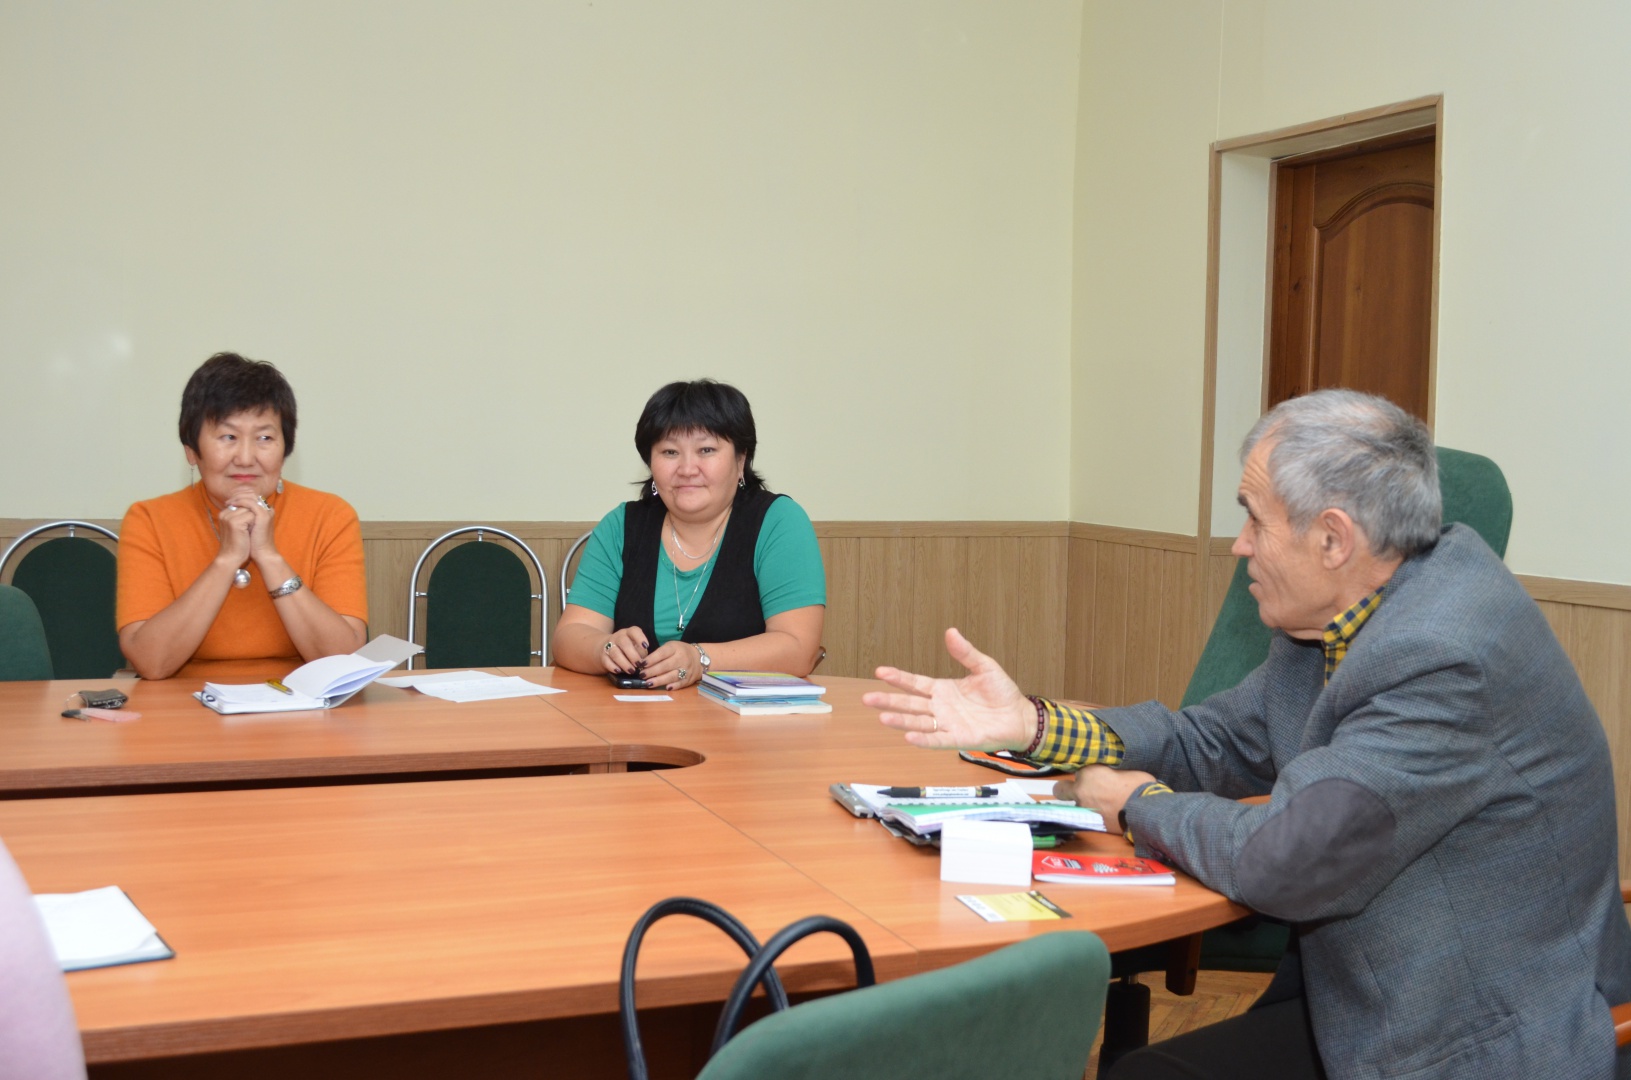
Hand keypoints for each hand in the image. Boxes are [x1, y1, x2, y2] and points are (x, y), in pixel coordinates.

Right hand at [212, 493, 255, 569]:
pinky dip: (254, 524)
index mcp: (224, 513)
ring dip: (254, 520)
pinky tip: (247, 534)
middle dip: (252, 516)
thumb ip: (243, 514)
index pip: (243, 502)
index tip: (246, 526)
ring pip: (251, 509)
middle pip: (248, 505)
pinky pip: (252, 516)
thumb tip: (256, 504)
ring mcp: (229, 517)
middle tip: (246, 531)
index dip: (251, 513)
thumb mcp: (240, 526)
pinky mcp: (234, 522)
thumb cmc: (238, 543)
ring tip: (246, 532)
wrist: (232, 557)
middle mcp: (225, 513)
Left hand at [231, 485, 281, 566]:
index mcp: (266, 511)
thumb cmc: (253, 542)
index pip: (253, 497)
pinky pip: (251, 503)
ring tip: (229, 502)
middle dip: (239, 495)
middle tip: (228, 500)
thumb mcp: (248, 526)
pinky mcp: (264, 516)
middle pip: (252, 494)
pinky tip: (232, 505)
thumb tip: (232, 508)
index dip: (241, 496)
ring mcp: (267, 512)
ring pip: (251, 497)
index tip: (230, 500)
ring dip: (238, 498)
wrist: (262, 553)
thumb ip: (244, 516)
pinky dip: (240, 502)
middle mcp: (268, 509)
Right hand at [600, 627, 649, 675]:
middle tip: (639, 664)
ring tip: (631, 671)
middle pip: (624, 643)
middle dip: (633, 655)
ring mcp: (609, 645)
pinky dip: (613, 667)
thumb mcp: (637, 647)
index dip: (640, 638)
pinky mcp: (603, 656)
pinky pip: (606, 661)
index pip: (634, 631)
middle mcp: (618, 637)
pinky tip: (619, 671)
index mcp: (628, 633)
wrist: (607, 648)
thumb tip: (644, 661)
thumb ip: (641, 652)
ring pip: (615, 653)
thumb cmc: (628, 649)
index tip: (646, 646)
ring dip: (624, 663)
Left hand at [640, 641, 700, 689]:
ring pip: (672, 676)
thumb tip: (643, 664)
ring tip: (648, 683)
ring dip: (659, 680)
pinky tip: (666, 688)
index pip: (662, 653)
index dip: (652, 659)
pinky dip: (674, 686)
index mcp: (675, 648)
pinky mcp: (689, 679)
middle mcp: (681, 658)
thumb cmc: (679, 652)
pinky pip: (681, 683)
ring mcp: (686, 669)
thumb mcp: (670, 647)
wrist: (698, 658)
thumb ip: (658, 654)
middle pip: (666, 666)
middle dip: (652, 671)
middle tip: (642, 675)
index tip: (642, 663)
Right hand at [861, 627, 1032, 749]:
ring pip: (918, 722)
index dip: (898, 678)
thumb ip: (965, 652)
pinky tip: (909, 736)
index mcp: (943, 689)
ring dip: (900, 721)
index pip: (915, 683)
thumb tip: (951, 632)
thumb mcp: (984, 667)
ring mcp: (947, 724)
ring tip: (882, 718)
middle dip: (888, 701)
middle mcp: (941, 707)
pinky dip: (923, 738)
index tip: (879, 672)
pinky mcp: (958, 739)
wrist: (1019, 716)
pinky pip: (937, 739)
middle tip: (867, 699)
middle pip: (909, 704)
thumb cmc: (1002, 693)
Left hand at [1056, 765, 1156, 831]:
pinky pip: (1084, 817)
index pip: (1076, 769)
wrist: (1144, 810)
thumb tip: (1108, 773)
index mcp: (1088, 772)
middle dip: (1067, 788)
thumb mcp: (1123, 768)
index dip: (1085, 773)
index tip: (1092, 775)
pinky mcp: (1090, 823)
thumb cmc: (1138, 785)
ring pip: (1072, 805)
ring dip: (1081, 803)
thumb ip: (1108, 770)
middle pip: (1060, 789)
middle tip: (1082, 789)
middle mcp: (1080, 790)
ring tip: (1098, 804)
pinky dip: (1090, 815)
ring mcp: (1083, 808)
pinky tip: (1103, 814)